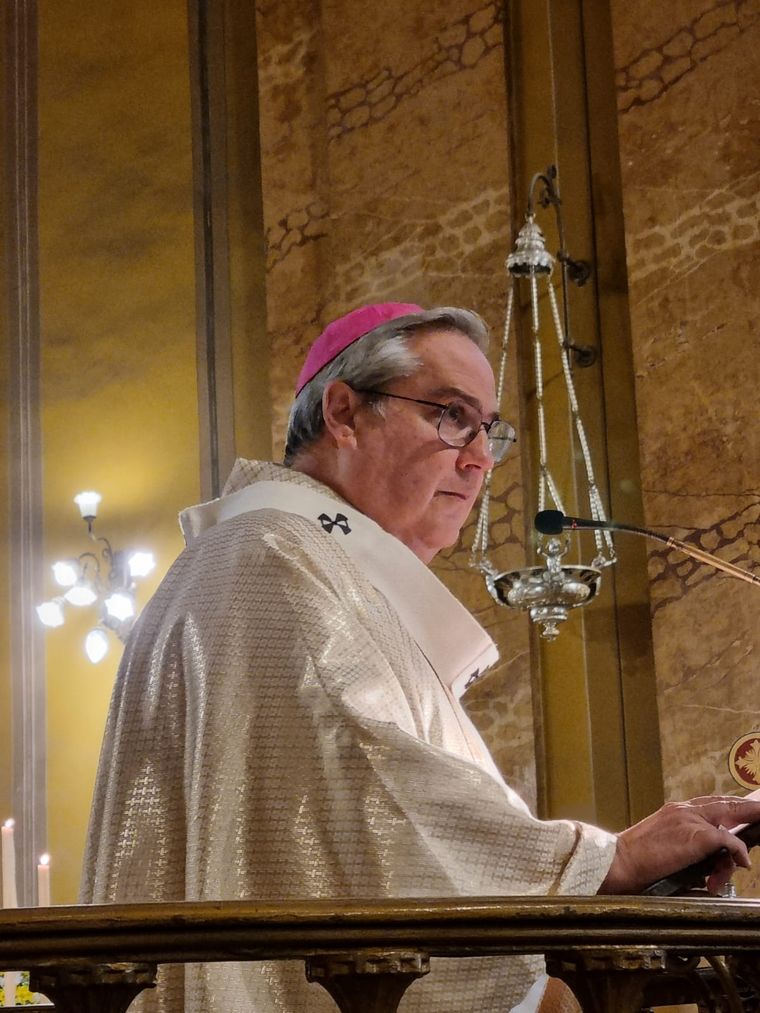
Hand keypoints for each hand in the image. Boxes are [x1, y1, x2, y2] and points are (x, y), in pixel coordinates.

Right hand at [598, 796, 759, 894]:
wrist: (619, 862)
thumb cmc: (637, 862)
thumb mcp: (665, 849)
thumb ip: (688, 849)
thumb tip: (711, 865)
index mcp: (674, 811)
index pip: (709, 803)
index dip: (729, 805)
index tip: (743, 807)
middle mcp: (684, 809)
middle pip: (725, 804)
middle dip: (749, 808)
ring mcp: (690, 820)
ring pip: (728, 824)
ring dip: (738, 847)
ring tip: (740, 863)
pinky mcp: (697, 835)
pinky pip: (729, 842)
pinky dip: (737, 853)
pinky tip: (740, 863)